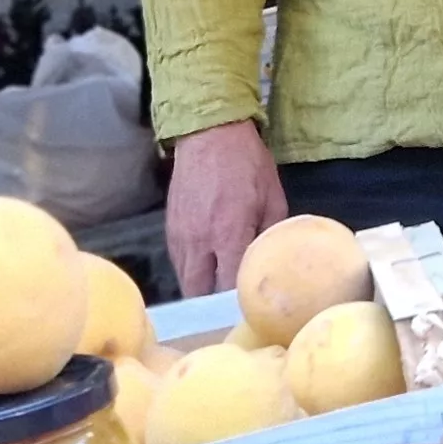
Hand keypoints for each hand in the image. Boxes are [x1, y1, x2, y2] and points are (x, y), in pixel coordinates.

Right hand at [166, 120, 287, 296]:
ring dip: (202, 291)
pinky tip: (207, 271)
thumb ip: (271, 235)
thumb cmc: (248, 163)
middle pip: (200, 293)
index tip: (253, 311)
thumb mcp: (273, 198)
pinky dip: (192, 273)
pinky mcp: (169, 230)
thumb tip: (270, 262)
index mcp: (228, 234)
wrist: (208, 133)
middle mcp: (199, 242)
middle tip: (233, 308)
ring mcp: (180, 237)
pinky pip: (178, 264)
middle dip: (216, 306)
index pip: (229, 287)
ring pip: (185, 281)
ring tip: (220, 295)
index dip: (240, 304)